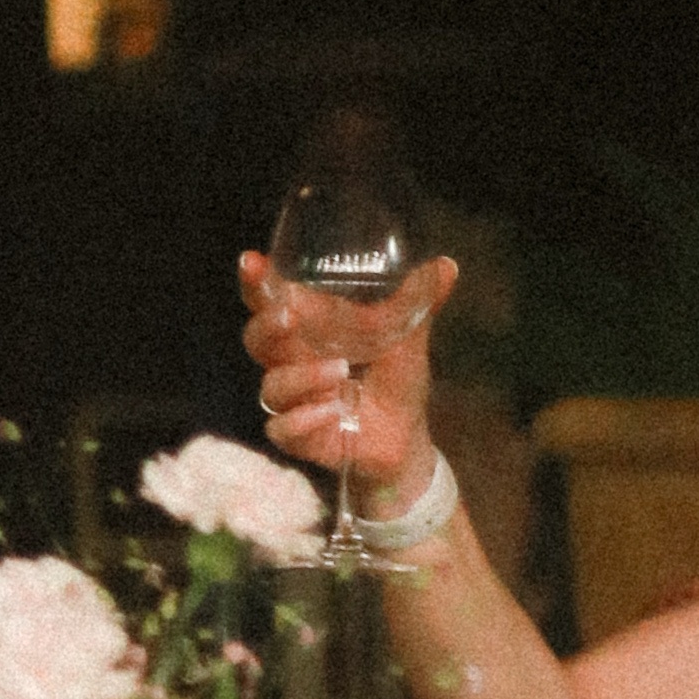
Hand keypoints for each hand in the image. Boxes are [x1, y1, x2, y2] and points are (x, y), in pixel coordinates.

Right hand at [238, 245, 457, 511]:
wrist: (406, 437)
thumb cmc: (395, 379)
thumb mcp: (407, 338)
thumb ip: (418, 304)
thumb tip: (446, 266)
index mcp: (309, 329)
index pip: (269, 300)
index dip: (256, 282)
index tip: (252, 261)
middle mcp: (291, 361)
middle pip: (256, 339)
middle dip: (266, 326)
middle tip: (289, 318)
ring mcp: (292, 400)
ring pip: (273, 386)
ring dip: (302, 378)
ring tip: (340, 373)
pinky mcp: (298, 436)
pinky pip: (283, 429)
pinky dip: (304, 419)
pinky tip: (333, 411)